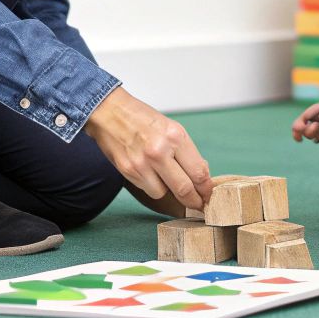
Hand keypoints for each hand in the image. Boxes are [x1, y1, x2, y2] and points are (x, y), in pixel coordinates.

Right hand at [82, 86, 213, 210]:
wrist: (109, 112)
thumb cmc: (142, 119)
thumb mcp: (171, 128)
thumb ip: (186, 152)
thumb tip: (202, 176)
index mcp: (176, 136)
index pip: (199, 172)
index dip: (206, 189)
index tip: (208, 195)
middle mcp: (160, 150)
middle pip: (184, 189)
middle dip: (194, 201)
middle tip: (199, 205)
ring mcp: (142, 163)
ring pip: (164, 193)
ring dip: (168, 190)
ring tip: (163, 175)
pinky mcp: (128, 171)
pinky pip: (148, 189)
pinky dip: (152, 185)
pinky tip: (148, 171)